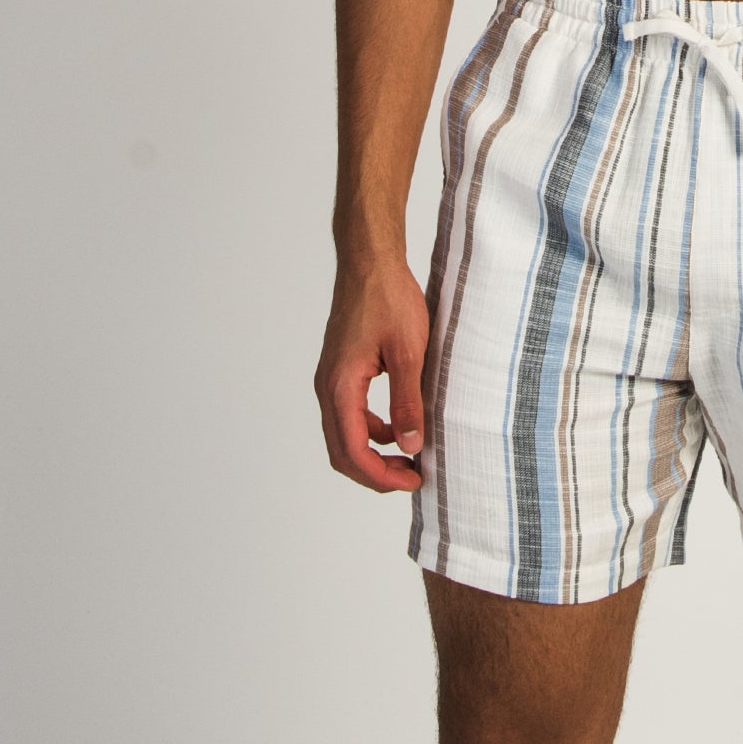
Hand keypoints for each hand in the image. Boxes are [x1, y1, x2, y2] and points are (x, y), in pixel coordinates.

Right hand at [314, 261, 429, 492]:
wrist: (370, 263)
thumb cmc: (389, 300)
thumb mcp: (409, 354)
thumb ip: (407, 402)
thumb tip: (409, 445)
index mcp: (341, 386)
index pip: (353, 451)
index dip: (381, 477)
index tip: (413, 480)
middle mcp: (329, 387)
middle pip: (342, 452)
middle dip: (376, 473)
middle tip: (412, 477)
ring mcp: (332, 380)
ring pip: (344, 436)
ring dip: (373, 455)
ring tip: (410, 458)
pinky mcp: (341, 373)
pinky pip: (349, 416)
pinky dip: (371, 433)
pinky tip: (399, 428)